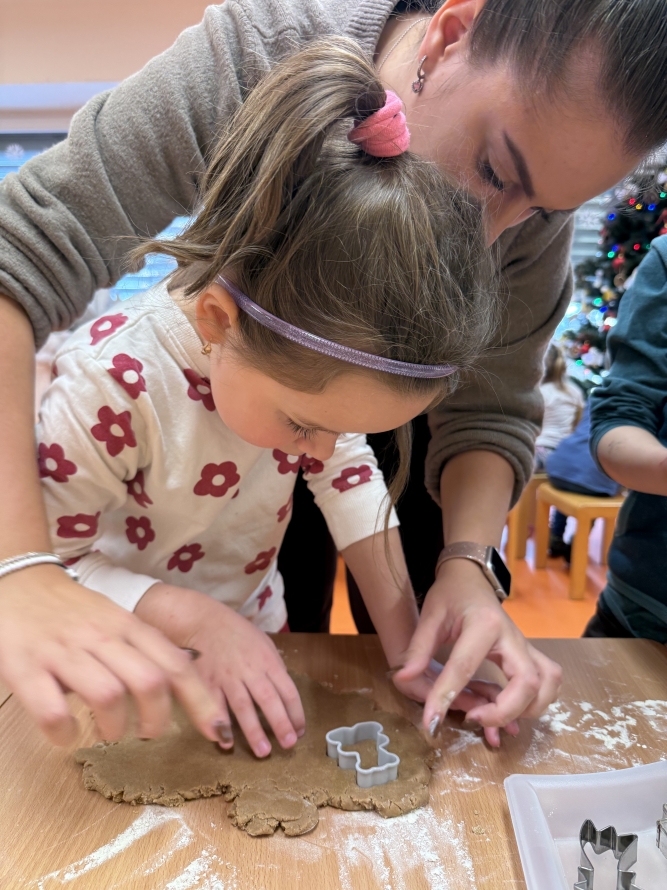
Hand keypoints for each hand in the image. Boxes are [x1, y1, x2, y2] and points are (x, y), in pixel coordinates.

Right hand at [0, 565, 223, 745]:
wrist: (20, 581)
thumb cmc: (73, 610)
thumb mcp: (116, 620)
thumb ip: (143, 648)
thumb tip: (178, 688)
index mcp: (129, 626)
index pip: (177, 665)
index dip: (202, 701)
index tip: (218, 731)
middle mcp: (102, 637)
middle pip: (150, 683)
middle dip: (158, 721)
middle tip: (148, 735)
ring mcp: (65, 652)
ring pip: (108, 696)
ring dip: (115, 729)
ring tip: (109, 734)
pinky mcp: (27, 668)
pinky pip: (53, 712)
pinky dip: (65, 732)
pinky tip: (67, 733)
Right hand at [135, 584, 304, 757]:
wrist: (203, 621)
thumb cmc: (236, 633)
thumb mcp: (263, 643)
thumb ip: (273, 668)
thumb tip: (284, 694)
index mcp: (268, 660)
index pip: (287, 690)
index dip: (296, 713)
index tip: (299, 731)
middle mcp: (250, 670)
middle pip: (268, 700)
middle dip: (280, 724)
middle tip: (288, 745)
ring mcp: (227, 677)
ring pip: (243, 707)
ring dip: (253, 731)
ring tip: (263, 752)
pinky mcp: (207, 682)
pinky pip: (215, 706)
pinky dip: (220, 725)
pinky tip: (225, 742)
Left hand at [394, 558, 561, 742]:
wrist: (471, 578)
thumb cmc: (450, 594)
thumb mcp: (430, 616)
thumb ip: (418, 648)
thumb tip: (402, 679)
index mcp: (483, 624)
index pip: (466, 667)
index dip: (446, 697)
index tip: (431, 722)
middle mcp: (512, 636)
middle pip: (526, 683)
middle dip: (503, 712)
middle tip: (472, 719)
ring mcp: (525, 645)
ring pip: (546, 684)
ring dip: (526, 709)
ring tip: (494, 717)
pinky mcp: (530, 653)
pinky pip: (549, 680)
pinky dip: (538, 701)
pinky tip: (513, 709)